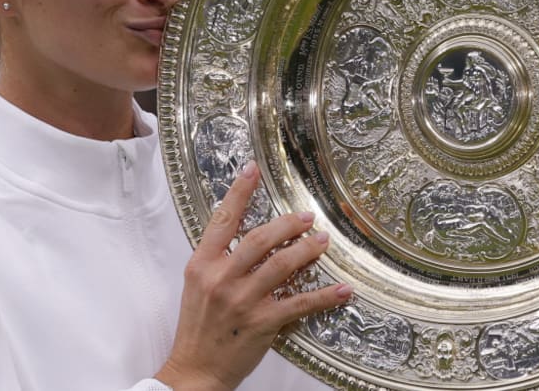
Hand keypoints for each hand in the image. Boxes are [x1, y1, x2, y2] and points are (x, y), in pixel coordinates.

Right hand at [155, 162, 352, 390]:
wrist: (196, 368)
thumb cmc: (198, 327)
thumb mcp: (197, 285)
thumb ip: (218, 260)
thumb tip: (247, 237)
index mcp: (202, 265)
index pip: (223, 220)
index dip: (239, 192)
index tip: (253, 170)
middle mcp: (221, 278)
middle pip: (260, 239)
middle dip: (287, 224)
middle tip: (306, 217)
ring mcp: (243, 300)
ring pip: (282, 265)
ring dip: (307, 250)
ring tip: (322, 242)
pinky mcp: (262, 323)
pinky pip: (300, 303)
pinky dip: (325, 296)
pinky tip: (342, 289)